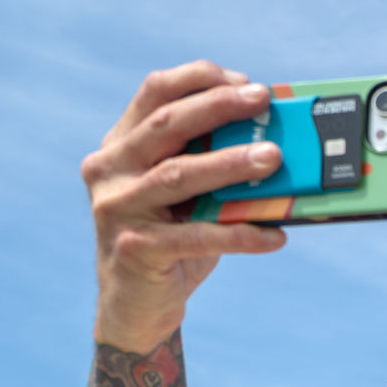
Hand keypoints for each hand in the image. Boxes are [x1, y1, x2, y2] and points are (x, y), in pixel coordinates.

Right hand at [81, 61, 287, 350]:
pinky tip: (275, 236)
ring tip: (274, 159)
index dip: (198, 80)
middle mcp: (110, 170)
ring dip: (231, 164)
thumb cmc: (172, 242)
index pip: (154, 94)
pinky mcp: (135, 249)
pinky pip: (197, 236)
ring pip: (179, 175)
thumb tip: (275, 144)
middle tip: (263, 100)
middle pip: (167, 124)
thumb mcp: (186, 197)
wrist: (136, 306)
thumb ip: (210, 166)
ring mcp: (117, 208)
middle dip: (219, 106)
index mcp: (120, 146)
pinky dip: (240, 235)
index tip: (244, 80)